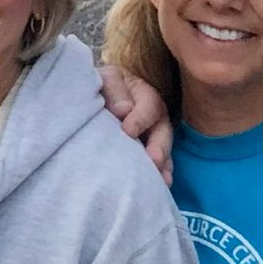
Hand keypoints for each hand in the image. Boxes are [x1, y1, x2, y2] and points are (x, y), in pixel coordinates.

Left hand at [96, 63, 173, 185]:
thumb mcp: (105, 79)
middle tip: (154, 160)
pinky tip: (161, 184)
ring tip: (162, 179)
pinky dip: (161, 172)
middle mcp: (154, 113)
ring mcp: (154, 132)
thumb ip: (114, 89)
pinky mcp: (149, 148)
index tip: (128, 131)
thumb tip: (123, 110)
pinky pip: (160, 161)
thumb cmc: (101, 85)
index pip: (148, 104)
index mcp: (142, 92)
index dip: (140, 118)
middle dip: (159, 146)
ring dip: (164, 164)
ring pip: (164, 148)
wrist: (98, 93)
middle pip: (162, 129)